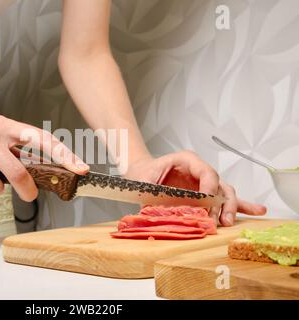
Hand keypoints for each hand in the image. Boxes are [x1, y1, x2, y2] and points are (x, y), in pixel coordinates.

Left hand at [123, 151, 265, 225]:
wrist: (139, 173)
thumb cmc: (142, 173)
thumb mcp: (143, 181)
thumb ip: (153, 192)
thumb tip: (161, 208)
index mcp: (187, 160)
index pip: (207, 172)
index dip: (210, 189)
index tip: (207, 204)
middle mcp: (199, 170)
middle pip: (220, 184)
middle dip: (222, 203)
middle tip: (219, 220)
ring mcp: (204, 181)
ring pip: (225, 192)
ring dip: (231, 208)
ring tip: (229, 221)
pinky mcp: (205, 193)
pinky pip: (224, 198)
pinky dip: (241, 205)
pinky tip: (257, 211)